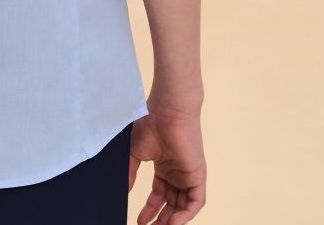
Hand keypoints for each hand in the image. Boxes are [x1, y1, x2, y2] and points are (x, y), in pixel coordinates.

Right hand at [129, 107, 205, 223]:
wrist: (166, 111)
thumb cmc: (150, 125)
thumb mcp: (135, 153)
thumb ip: (131, 172)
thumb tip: (125, 191)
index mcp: (164, 167)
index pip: (159, 195)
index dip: (149, 210)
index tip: (139, 221)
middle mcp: (177, 173)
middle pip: (172, 204)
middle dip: (161, 220)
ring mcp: (188, 174)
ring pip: (184, 206)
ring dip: (172, 220)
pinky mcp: (198, 175)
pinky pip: (196, 202)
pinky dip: (186, 214)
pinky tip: (172, 222)